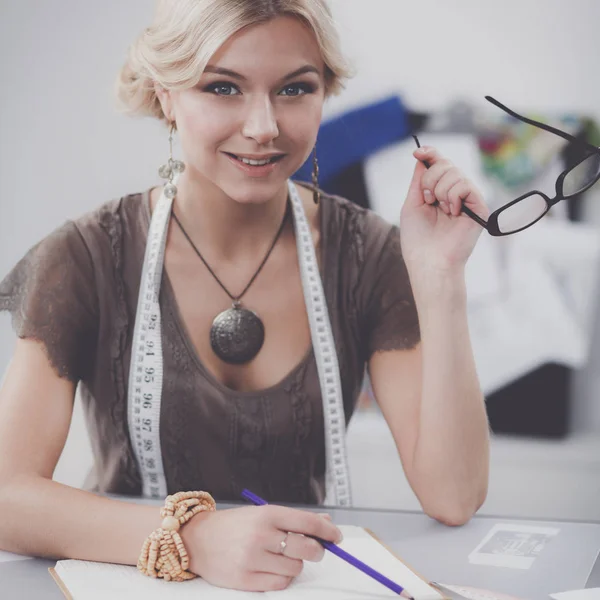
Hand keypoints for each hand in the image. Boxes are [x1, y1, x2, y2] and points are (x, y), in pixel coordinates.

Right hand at [180, 505, 341, 591]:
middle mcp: (261, 535)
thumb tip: (324, 522)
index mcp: (267, 514)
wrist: (198, 539)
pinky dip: (282, 579)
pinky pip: (279, 585)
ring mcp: (252, 558)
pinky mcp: (245, 580)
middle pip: (307, 548)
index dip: (327, 531)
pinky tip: (272, 569)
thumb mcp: (262, 513)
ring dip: (295, 565)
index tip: (336, 536)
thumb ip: (294, 519)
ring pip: (295, 569)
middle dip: (317, 550)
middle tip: (315, 550)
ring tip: (282, 558)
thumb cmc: (234, 525)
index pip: (308, 523)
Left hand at [400, 146, 488, 272]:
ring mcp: (468, 200)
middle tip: (428, 200)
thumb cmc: (418, 239)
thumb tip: (423, 156)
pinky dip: (452, 196)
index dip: (430, 154)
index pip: (439, 165)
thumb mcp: (412, 203)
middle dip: (430, 178)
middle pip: (445, 164)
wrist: (428, 260)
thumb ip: (419, 180)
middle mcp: (455, 194)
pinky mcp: (479, 207)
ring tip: (440, 210)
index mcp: (439, 193)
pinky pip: (465, 185)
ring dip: (439, 190)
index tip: (418, 152)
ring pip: (454, 172)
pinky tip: (451, 212)